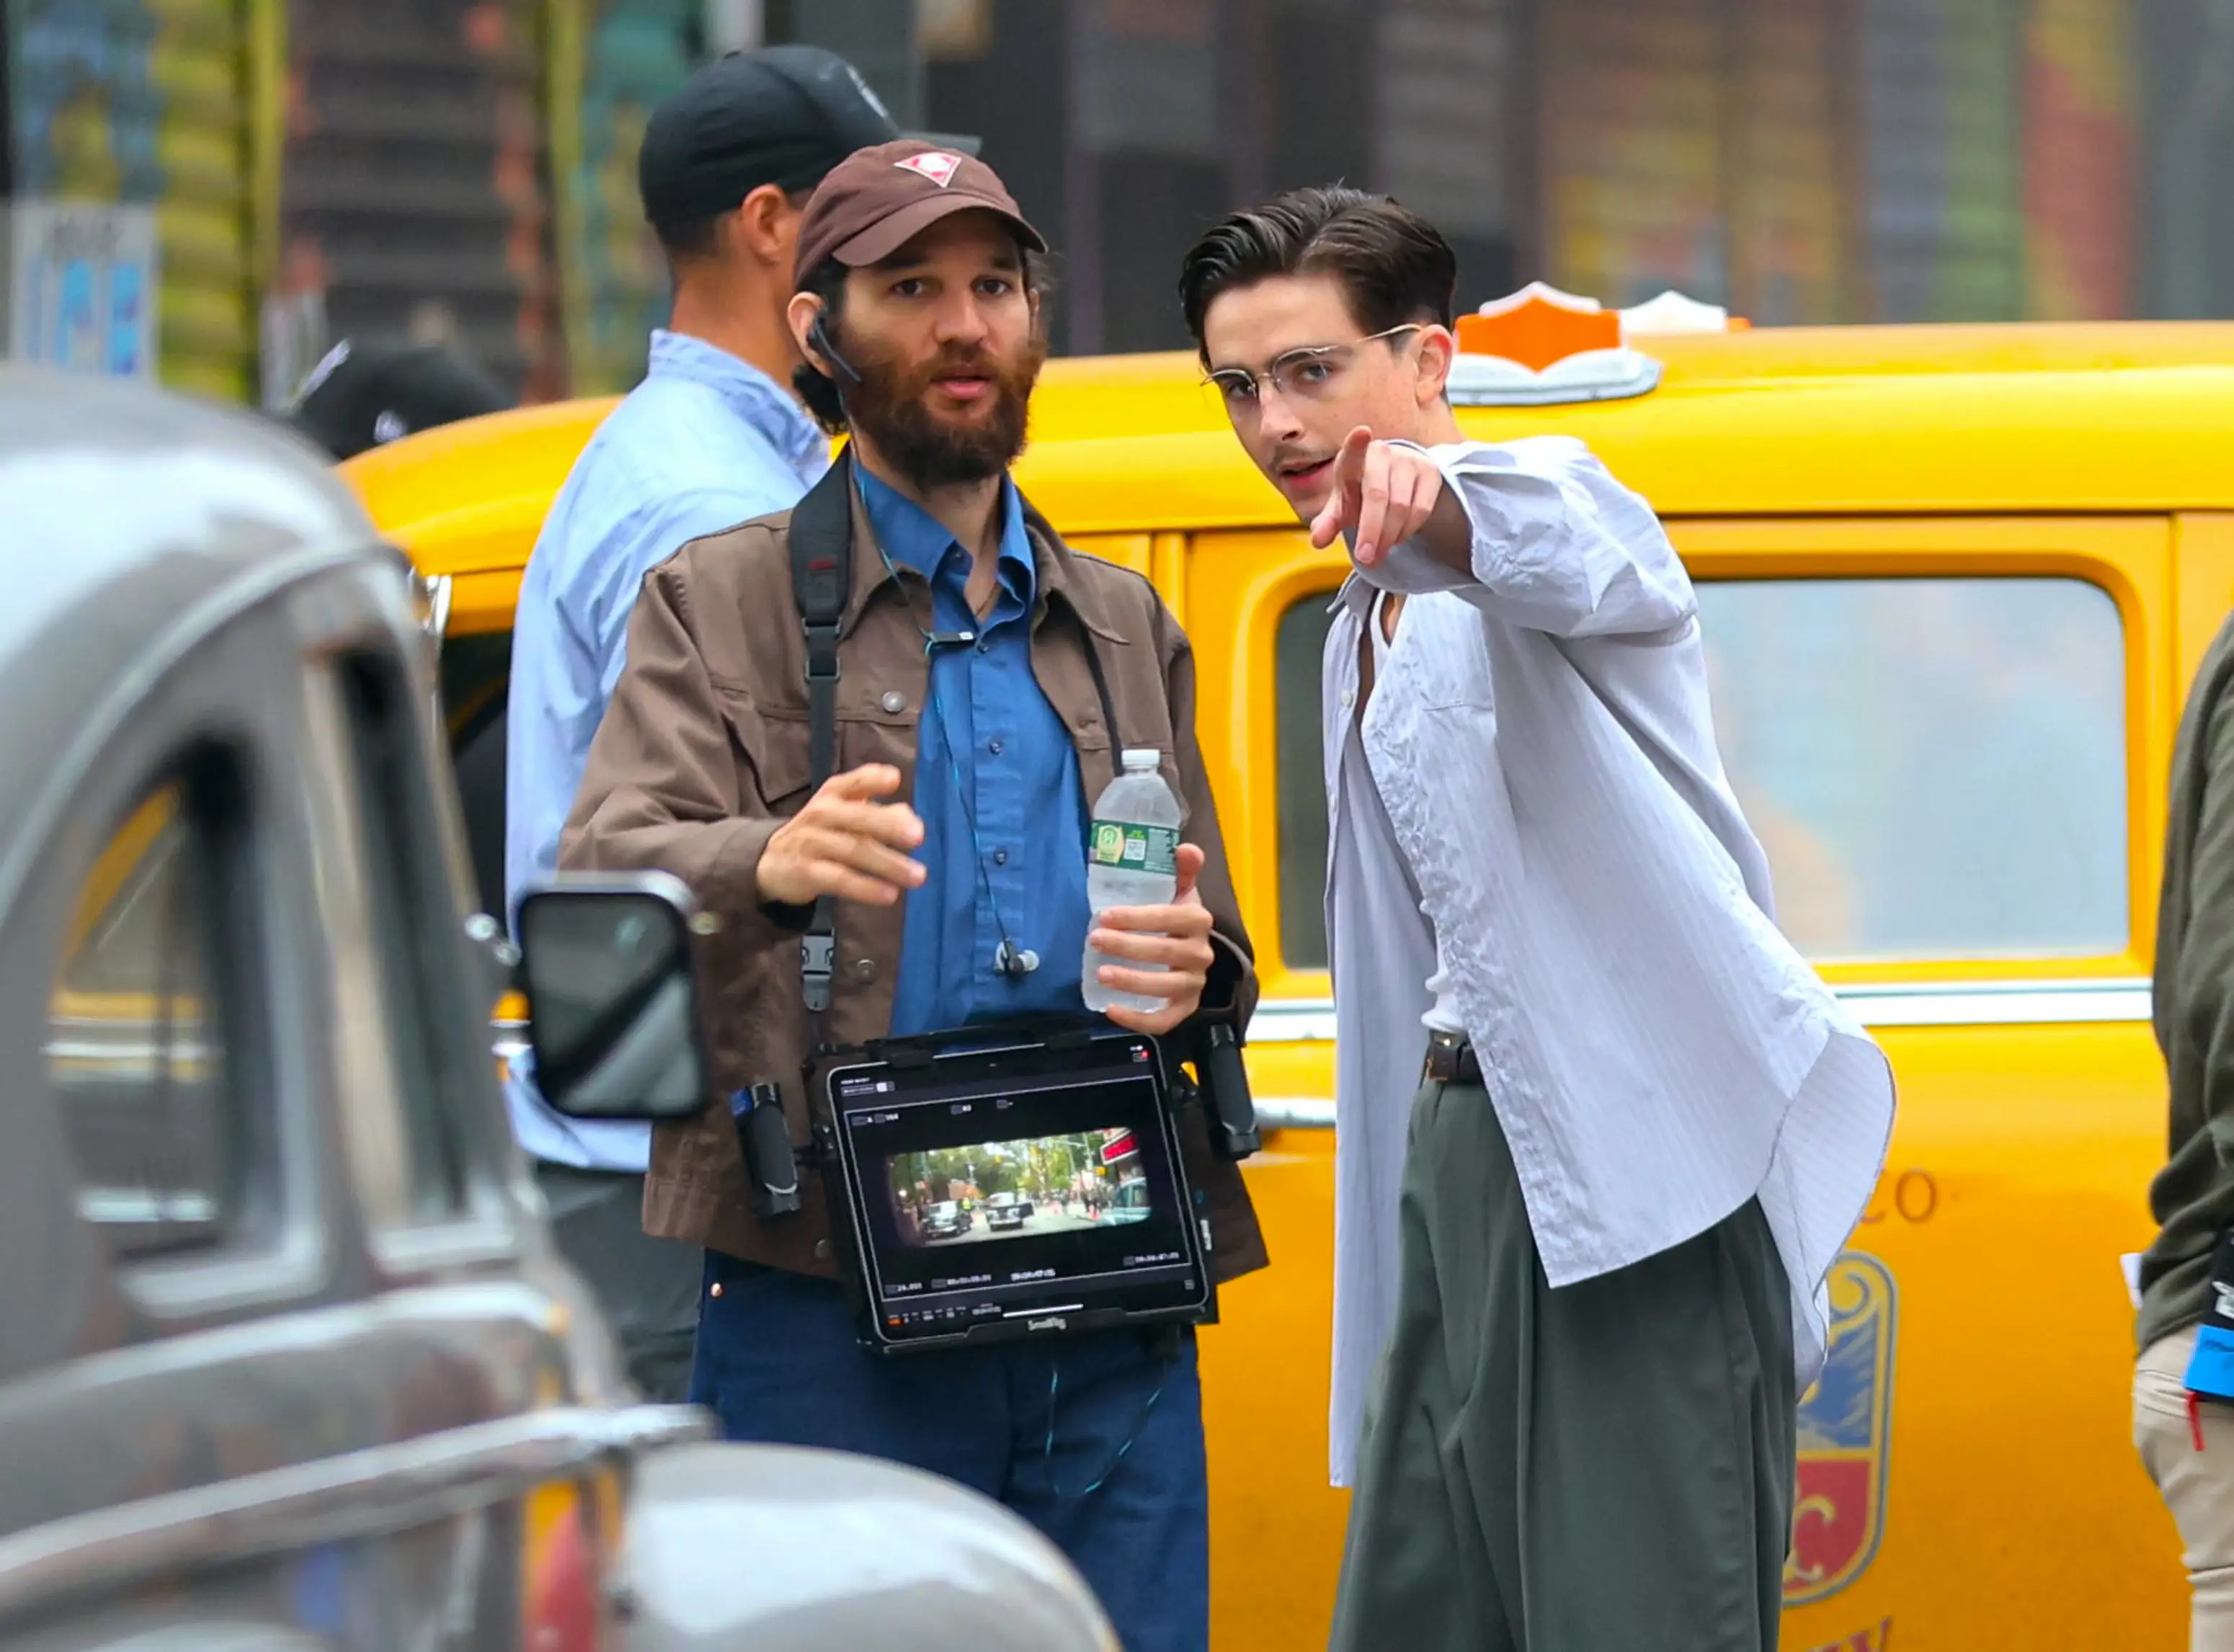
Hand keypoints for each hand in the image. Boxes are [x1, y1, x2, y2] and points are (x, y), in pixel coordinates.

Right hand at [756, 764, 927, 907]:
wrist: (771, 861)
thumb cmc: (821, 832)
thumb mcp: (843, 815)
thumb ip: (877, 812)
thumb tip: (910, 817)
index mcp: (833, 794)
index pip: (852, 781)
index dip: (872, 779)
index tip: (895, 780)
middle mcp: (821, 814)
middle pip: (858, 818)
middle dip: (889, 825)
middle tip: (919, 836)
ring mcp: (811, 843)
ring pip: (853, 850)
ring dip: (888, 864)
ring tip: (917, 876)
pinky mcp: (806, 872)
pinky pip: (840, 879)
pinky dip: (866, 887)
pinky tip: (889, 895)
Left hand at [1089, 842, 1216, 1034]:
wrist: (1192, 949)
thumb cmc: (1177, 917)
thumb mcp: (1181, 890)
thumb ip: (1183, 869)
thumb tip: (1185, 847)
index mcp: (1199, 920)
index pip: (1170, 918)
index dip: (1138, 918)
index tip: (1105, 916)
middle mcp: (1202, 954)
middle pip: (1165, 953)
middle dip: (1127, 947)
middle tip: (1094, 940)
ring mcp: (1195, 984)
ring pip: (1166, 988)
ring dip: (1132, 982)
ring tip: (1100, 974)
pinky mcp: (1186, 1008)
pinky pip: (1166, 1021)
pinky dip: (1139, 1021)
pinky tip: (1110, 1010)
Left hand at [1309, 425, 1459, 568]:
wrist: (1398, 480)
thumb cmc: (1362, 494)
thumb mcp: (1342, 508)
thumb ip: (1328, 523)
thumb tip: (1318, 540)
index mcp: (1353, 459)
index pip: (1353, 453)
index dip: (1356, 444)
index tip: (1361, 432)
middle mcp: (1382, 453)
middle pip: (1377, 494)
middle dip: (1370, 530)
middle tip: (1365, 558)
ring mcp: (1409, 461)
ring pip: (1400, 506)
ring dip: (1388, 537)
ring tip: (1377, 555)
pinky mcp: (1430, 473)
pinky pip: (1421, 509)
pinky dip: (1407, 530)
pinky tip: (1397, 538)